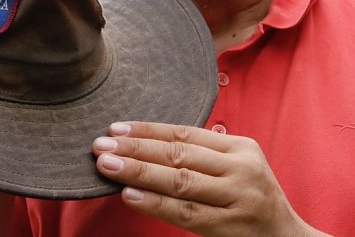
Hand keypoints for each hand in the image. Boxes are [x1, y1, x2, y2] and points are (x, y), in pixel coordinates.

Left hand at [92, 121, 328, 236]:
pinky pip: (185, 213)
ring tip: (108, 166)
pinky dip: (154, 203)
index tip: (116, 127)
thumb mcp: (239, 168)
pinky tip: (129, 195)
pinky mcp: (230, 227)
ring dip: (139, 172)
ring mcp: (238, 198)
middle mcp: (241, 169)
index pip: (186, 134)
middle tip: (101, 144)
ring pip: (180, 181)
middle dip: (136, 148)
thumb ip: (205, 155)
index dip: (148, 130)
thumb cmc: (253, 200)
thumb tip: (147, 144)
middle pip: (179, 155)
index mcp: (241, 147)